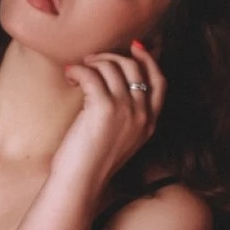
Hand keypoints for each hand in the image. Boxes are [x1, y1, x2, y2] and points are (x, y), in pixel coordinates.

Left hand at [50, 40, 166, 190]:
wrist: (81, 182)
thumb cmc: (92, 163)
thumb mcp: (119, 139)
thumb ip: (125, 116)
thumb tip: (113, 85)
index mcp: (149, 123)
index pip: (159, 82)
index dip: (149, 60)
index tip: (135, 47)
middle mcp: (142, 115)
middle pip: (135, 68)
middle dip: (112, 57)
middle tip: (92, 60)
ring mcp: (125, 111)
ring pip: (113, 68)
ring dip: (92, 62)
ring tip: (77, 71)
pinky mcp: (104, 109)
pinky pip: (92, 74)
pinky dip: (78, 70)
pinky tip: (70, 75)